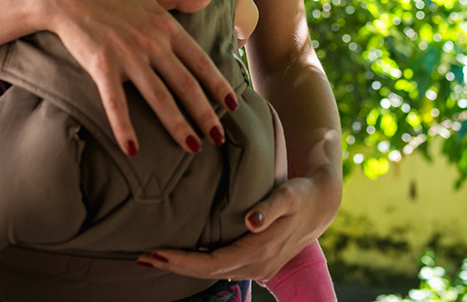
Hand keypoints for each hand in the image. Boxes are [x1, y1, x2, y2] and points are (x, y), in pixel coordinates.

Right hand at [46, 0, 239, 157]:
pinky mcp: (102, 66)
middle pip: (185, 85)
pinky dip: (124, 127)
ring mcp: (128, 56)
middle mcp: (152, 44)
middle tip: (219, 138)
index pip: (200, 62)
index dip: (218, 85)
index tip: (233, 105)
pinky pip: (116, 102)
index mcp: (166, 27)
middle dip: (205, 114)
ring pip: (159, 97)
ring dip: (178, 125)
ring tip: (193, 147)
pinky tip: (133, 150)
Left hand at [137, 170, 336, 282]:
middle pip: (208, 272)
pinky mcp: (257, 263)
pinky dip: (199, 264)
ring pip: (214, 272)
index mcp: (260, 250)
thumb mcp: (289, 194)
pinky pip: (222, 268)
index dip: (183, 261)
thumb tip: (251, 221)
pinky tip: (184, 255)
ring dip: (184, 266)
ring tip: (156, 256)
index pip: (212, 263)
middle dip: (175, 266)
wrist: (322, 205)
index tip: (158, 252)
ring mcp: (257, 268)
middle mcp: (257, 265)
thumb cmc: (302, 194)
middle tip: (144, 256)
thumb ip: (270, 207)